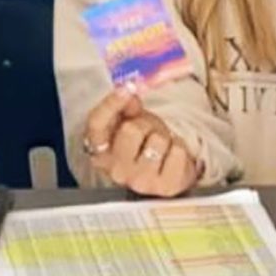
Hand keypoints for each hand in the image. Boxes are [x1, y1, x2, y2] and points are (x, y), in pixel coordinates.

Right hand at [83, 88, 199, 196]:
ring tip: (161, 146)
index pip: (97, 124)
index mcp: (101, 151)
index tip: (126, 87)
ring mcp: (140, 182)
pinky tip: (171, 157)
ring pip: (157, 140)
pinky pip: (177, 151)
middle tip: (149, 132)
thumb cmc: (145, 143)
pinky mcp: (165, 187)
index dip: (110, 103)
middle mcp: (116, 170)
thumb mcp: (131, 121)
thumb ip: (125, 105)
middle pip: (131, 130)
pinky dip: (179, 149)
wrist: (167, 169)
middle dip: (145, 124)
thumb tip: (128, 88)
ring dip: (164, 137)